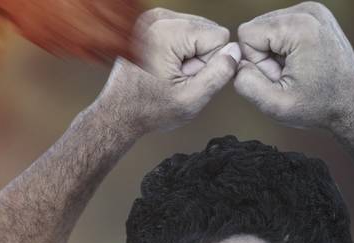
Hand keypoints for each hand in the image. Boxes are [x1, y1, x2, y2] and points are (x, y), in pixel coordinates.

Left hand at [93, 8, 240, 134]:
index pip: (219, 37)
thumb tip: (235, 51)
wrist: (118, 113)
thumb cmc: (148, 110)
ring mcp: (153, 18)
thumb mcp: (190, 100)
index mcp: (166, 32)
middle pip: (209, 31)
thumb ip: (218, 74)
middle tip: (176, 78)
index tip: (185, 78)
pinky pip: (185, 33)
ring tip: (169, 74)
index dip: (208, 63)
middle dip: (199, 58)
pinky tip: (164, 68)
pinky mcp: (152, 23)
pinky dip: (181, 51)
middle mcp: (158, 18)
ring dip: (190, 56)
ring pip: (199, 32)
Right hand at [233, 2, 353, 132]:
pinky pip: (280, 27)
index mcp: (300, 27)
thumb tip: (234, 62)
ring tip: (296, 69)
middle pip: (256, 28)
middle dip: (265, 55)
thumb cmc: (318, 106)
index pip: (246, 34)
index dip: (256, 62)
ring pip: (266, 28)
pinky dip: (284, 46)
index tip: (280, 76)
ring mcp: (314, 10)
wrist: (351, 105)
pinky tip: (301, 61)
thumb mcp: (275, 105)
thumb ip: (245, 83)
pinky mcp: (315, 15)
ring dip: (274, 52)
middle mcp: (308, 11)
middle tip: (290, 75)